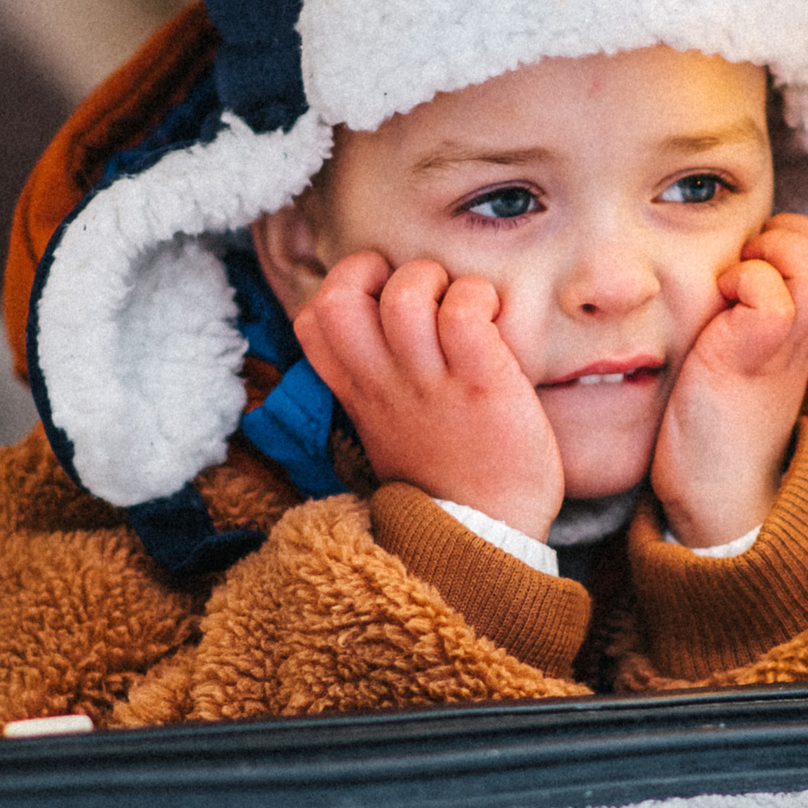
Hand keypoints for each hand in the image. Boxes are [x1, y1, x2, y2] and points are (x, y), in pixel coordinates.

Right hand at [291, 251, 566, 539]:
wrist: (489, 538)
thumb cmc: (450, 476)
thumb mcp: (391, 429)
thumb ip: (378, 382)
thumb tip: (387, 330)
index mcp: (361, 392)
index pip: (313, 318)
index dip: (344, 288)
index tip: (381, 300)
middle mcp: (386, 382)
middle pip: (340, 295)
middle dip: (377, 269)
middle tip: (421, 293)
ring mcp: (431, 382)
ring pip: (405, 294)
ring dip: (436, 280)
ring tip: (462, 305)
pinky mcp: (481, 382)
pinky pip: (464, 313)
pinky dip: (478, 300)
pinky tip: (494, 321)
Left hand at [649, 214, 807, 547]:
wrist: (714, 495)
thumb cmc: (711, 420)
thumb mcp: (740, 352)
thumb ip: (745, 310)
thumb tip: (716, 261)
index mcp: (799, 327)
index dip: (793, 239)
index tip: (748, 265)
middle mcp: (802, 333)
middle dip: (787, 238)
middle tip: (742, 268)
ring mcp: (782, 347)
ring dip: (771, 258)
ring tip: (731, 286)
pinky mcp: (752, 361)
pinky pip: (772, 299)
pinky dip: (743, 287)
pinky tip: (715, 315)